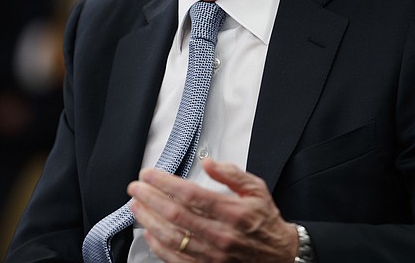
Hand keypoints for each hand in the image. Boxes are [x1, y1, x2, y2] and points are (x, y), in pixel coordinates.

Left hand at [127, 158, 297, 261]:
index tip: (149, 173)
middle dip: (150, 198)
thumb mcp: (256, 189)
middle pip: (175, 215)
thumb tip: (207, 162)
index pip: (190, 194)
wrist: (279, 256)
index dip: (165, 182)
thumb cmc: (264, 221)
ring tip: (137, 206)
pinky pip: (175, 259)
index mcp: (233, 211)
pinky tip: (149, 233)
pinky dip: (158, 246)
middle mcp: (221, 234)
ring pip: (171, 238)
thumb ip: (231, 173)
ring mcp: (213, 255)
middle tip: (136, 187)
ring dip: (149, 220)